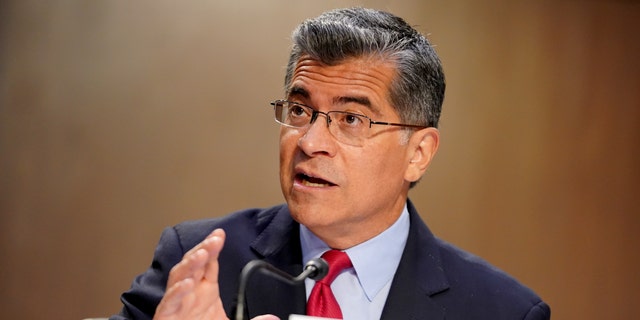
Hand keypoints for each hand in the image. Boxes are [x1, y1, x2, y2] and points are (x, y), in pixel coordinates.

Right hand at [153, 228, 279, 319]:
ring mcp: (177, 303)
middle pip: (193, 264)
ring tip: (202, 255)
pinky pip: (169, 301)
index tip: (220, 234)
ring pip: (178, 277)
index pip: (208, 263)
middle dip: (203, 250)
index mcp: (205, 291)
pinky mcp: (166, 315)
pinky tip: (187, 283)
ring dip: (189, 265)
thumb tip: (273, 318)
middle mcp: (190, 293)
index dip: (213, 247)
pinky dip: (176, 292)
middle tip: (214, 240)